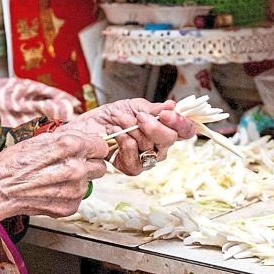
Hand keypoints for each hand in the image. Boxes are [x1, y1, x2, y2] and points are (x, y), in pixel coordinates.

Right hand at [0, 128, 111, 218]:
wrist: (0, 189)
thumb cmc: (15, 162)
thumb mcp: (42, 139)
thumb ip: (68, 139)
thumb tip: (85, 139)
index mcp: (71, 146)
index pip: (102, 146)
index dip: (93, 149)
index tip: (88, 151)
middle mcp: (76, 168)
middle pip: (100, 166)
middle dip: (88, 165)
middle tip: (70, 165)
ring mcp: (75, 190)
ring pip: (89, 183)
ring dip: (77, 181)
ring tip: (54, 179)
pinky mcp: (70, 206)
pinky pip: (78, 198)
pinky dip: (67, 195)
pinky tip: (51, 190)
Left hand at [63, 99, 196, 175]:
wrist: (88, 127)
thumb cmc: (112, 116)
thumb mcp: (135, 106)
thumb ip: (155, 109)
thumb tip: (173, 106)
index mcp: (165, 129)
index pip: (186, 130)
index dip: (181, 123)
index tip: (167, 113)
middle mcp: (160, 146)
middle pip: (170, 139)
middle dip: (153, 125)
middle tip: (138, 116)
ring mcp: (148, 159)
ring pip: (150, 145)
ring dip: (132, 129)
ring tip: (119, 119)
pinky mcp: (133, 168)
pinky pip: (135, 156)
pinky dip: (123, 141)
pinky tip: (114, 133)